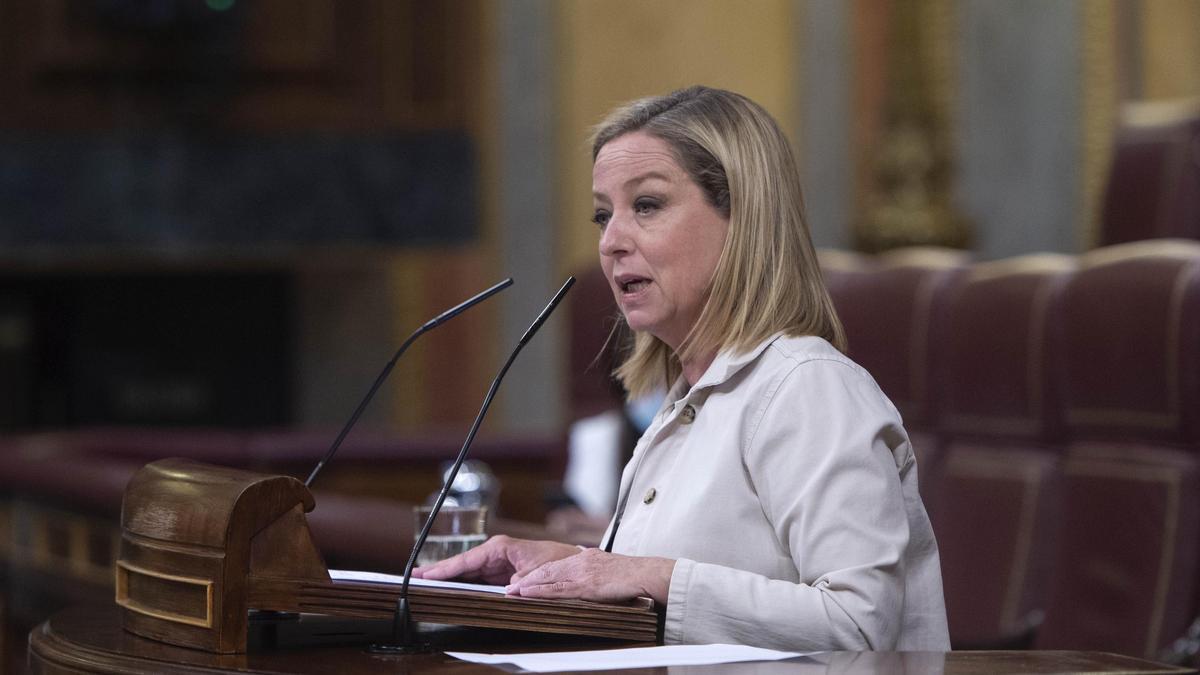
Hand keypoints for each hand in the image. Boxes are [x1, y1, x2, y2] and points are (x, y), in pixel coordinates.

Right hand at [412, 535, 579, 585]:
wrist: (572, 563)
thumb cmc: (557, 561)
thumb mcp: (541, 571)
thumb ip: (522, 580)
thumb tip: (507, 589)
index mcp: (501, 547)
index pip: (467, 560)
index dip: (445, 568)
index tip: (426, 573)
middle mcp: (495, 552)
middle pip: (461, 564)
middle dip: (438, 570)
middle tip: (414, 576)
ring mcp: (496, 562)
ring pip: (465, 570)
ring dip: (446, 575)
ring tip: (424, 580)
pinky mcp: (499, 571)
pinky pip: (475, 576)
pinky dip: (460, 580)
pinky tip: (447, 585)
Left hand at [506, 548, 675, 604]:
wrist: (647, 573)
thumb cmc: (633, 575)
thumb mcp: (610, 570)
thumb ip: (596, 574)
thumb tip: (589, 582)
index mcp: (586, 558)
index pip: (556, 565)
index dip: (537, 573)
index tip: (523, 580)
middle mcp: (581, 561)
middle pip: (547, 569)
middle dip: (526, 578)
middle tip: (510, 587)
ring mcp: (583, 572)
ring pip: (548, 578)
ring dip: (528, 585)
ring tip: (512, 591)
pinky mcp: (587, 585)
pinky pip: (558, 589)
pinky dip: (540, 591)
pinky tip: (528, 593)